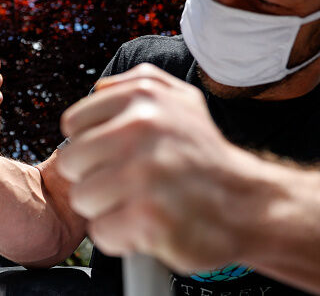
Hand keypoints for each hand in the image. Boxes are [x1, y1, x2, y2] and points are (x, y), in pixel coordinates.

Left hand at [58, 63, 261, 271]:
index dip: (92, 144)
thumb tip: (98, 90)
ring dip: (106, 207)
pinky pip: (100, 231)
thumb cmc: (203, 154)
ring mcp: (144, 175)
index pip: (73, 124)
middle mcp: (141, 129)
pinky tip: (147, 224)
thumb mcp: (180, 99)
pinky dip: (120, 236)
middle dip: (94, 177)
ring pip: (81, 198)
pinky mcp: (148, 219)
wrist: (249, 204)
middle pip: (70, 162)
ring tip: (140, 201)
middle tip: (129, 182)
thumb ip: (137, 83)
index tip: (117, 154)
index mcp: (142, 97)